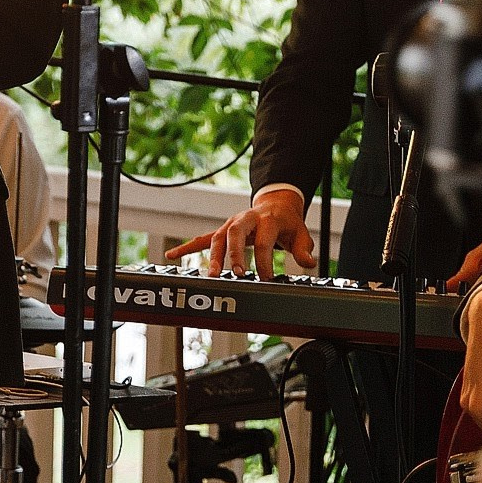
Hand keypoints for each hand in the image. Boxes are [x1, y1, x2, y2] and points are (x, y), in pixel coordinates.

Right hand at [165, 188, 316, 278]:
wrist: (276, 204)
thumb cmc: (287, 223)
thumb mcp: (301, 233)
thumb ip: (303, 249)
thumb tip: (308, 263)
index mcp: (267, 219)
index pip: (264, 240)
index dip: (265, 260)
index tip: (267, 278)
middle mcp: (246, 218)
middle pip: (235, 233)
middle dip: (234, 254)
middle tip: (235, 273)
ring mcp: (231, 224)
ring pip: (217, 237)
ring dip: (213, 256)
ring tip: (211, 275)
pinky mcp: (222, 230)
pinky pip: (202, 239)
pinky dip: (187, 248)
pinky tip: (172, 255)